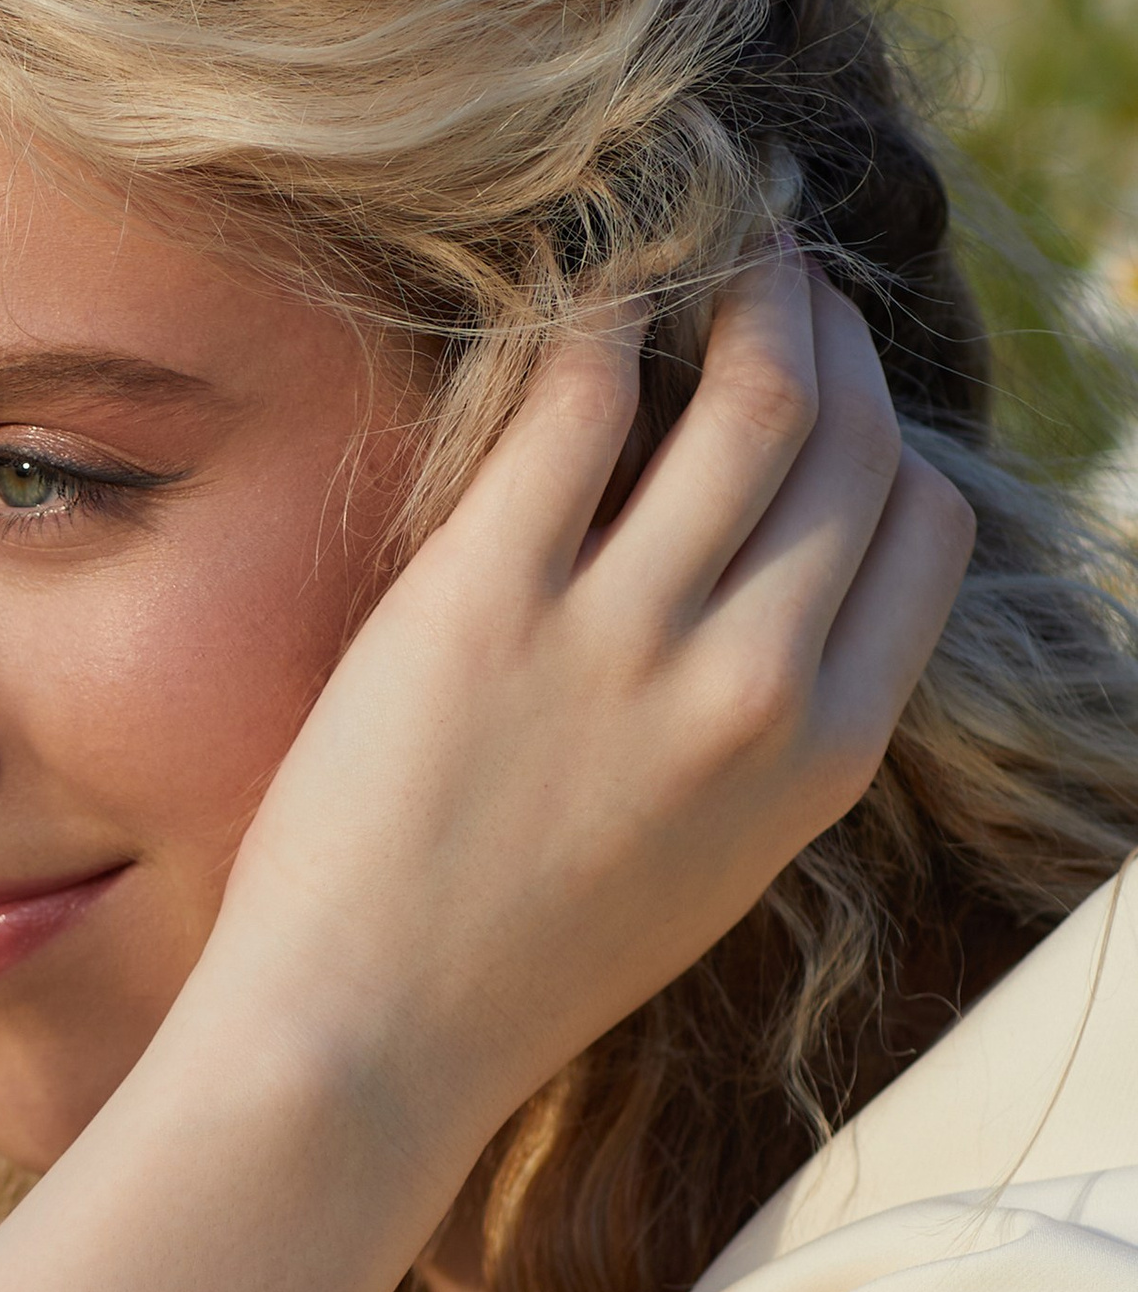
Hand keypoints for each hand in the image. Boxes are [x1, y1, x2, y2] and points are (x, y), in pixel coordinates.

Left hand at [198, 249, 974, 1157]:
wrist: (366, 1046)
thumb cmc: (515, 964)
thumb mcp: (707, 861)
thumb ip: (766, 725)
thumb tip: (782, 579)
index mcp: (822, 757)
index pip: (926, 528)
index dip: (891, 428)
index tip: (841, 375)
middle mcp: (751, 684)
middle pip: (848, 441)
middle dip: (829, 328)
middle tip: (781, 267)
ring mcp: (623, 636)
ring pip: (751, 396)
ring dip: (747, 289)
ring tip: (717, 244)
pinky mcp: (486, 596)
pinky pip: (578, 399)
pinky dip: (604, 311)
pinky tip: (594, 280)